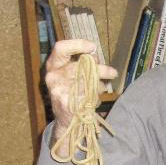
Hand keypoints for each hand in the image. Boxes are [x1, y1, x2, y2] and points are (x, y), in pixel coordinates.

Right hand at [45, 39, 116, 155]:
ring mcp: (58, 91)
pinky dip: (96, 98)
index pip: (61, 48)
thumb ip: (82, 64)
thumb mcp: (72, 76)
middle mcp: (53, 77)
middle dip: (100, 68)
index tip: (93, 47)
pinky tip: (95, 100)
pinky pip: (89, 96)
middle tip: (112, 72)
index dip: (78, 44)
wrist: (66, 120)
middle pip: (80, 65)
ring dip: (100, 85)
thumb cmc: (72, 93)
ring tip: (103, 88)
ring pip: (87, 81)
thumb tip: (95, 56)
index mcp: (53, 66)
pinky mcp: (66, 104)